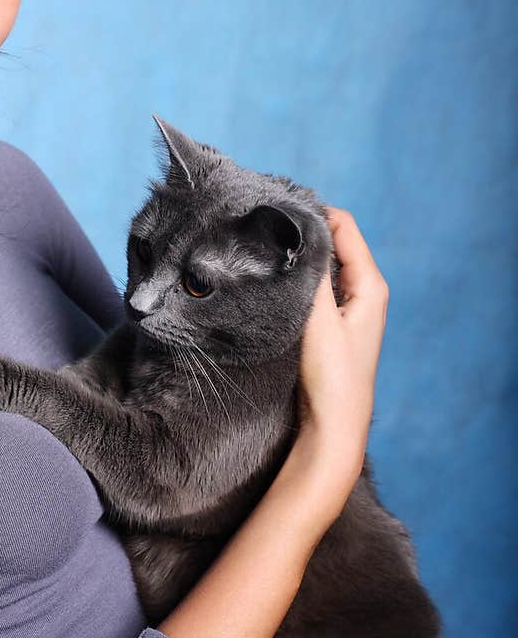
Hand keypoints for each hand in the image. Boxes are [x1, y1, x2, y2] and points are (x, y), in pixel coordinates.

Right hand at [295, 207, 389, 510]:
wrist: (332, 427)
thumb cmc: (331, 376)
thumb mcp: (319, 318)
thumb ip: (313, 273)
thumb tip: (300, 230)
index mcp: (370, 284)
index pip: (343, 226)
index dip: (312, 213)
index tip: (277, 210)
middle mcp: (364, 291)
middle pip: (333, 242)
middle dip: (303, 233)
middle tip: (266, 227)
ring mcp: (348, 308)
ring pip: (322, 265)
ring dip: (299, 256)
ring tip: (266, 249)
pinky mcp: (331, 324)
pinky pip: (315, 286)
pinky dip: (298, 278)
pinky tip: (275, 279)